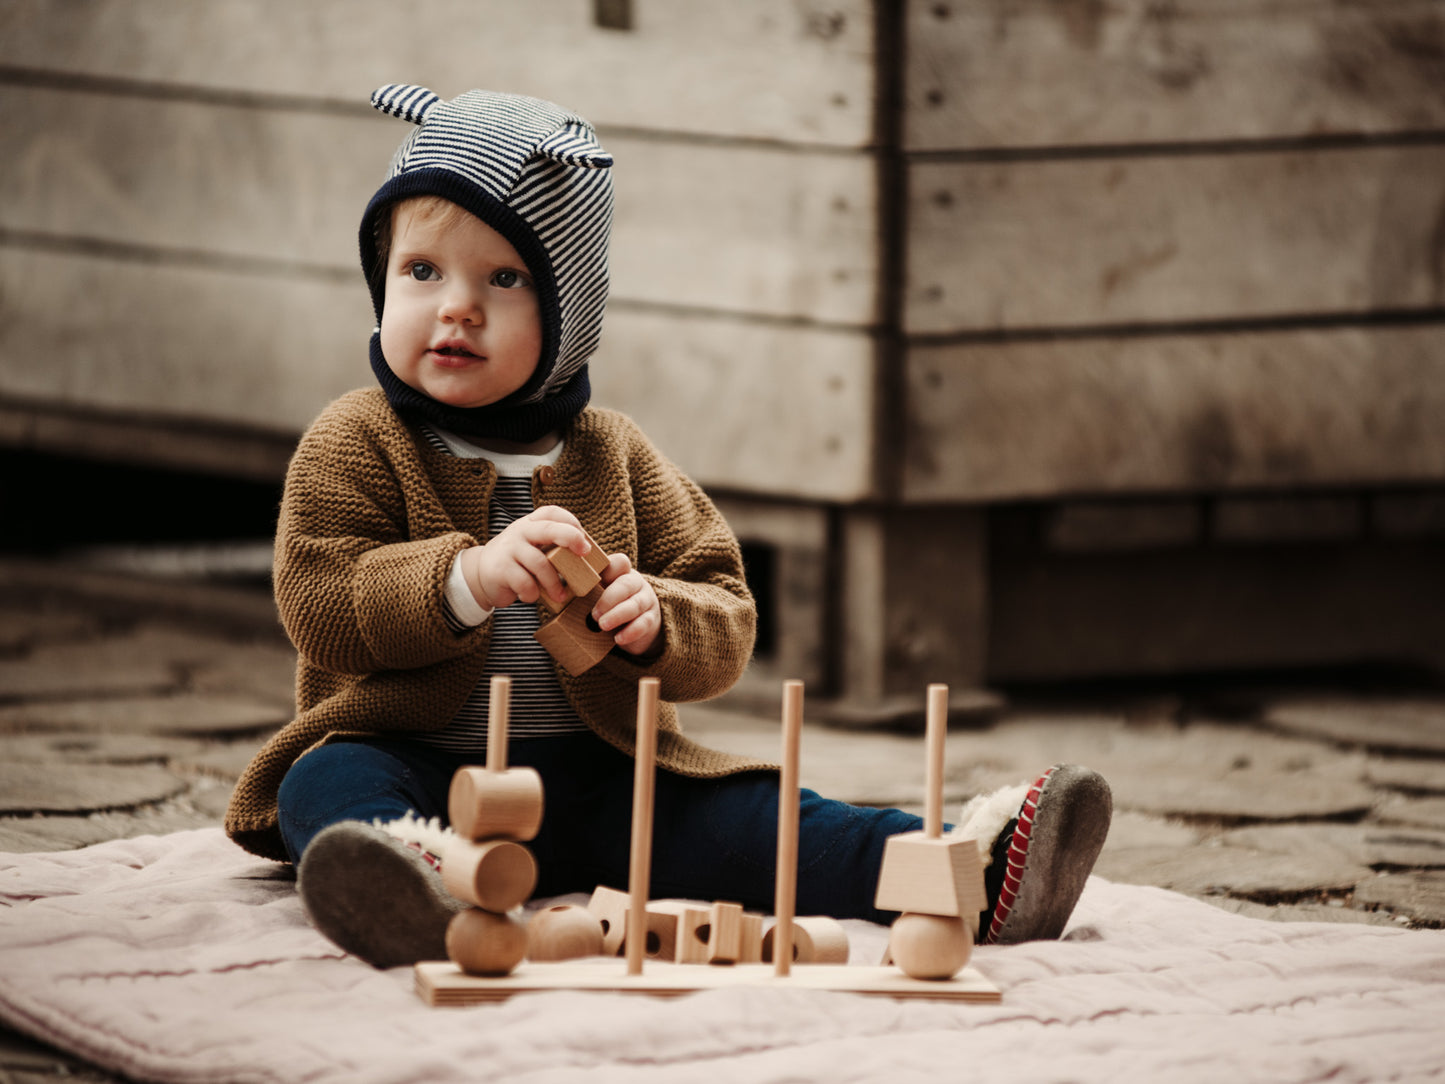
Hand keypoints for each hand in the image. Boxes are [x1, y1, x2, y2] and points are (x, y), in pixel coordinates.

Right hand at [459, 506, 591, 610]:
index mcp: (531, 524)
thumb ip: (553, 547)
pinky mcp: (500, 569)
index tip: (584, 539)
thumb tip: (587, 557)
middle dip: (571, 539)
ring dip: (554, 583)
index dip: (571, 522)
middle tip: (585, 553)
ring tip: (560, 595)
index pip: (552, 512)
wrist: (480, 575)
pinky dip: (533, 594)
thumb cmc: (517, 563)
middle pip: (548, 529)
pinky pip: (525, 583)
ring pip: (540, 563)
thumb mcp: (533, 548)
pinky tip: (531, 596)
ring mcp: (509, 549)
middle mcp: (519, 531)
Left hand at [593, 553, 662, 656]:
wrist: (635, 626)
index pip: (620, 562)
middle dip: (609, 598)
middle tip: (594, 614)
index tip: (594, 579)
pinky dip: (631, 632)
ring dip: (618, 615)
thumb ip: (583, 590)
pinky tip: (618, 639)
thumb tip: (555, 591)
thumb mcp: (598, 594)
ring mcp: (646, 600)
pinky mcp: (651, 619)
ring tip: (602, 625)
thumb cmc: (609, 606)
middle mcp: (636, 583)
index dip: (609, 568)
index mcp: (621, 573)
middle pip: (626, 584)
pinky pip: (644, 623)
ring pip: (635, 604)